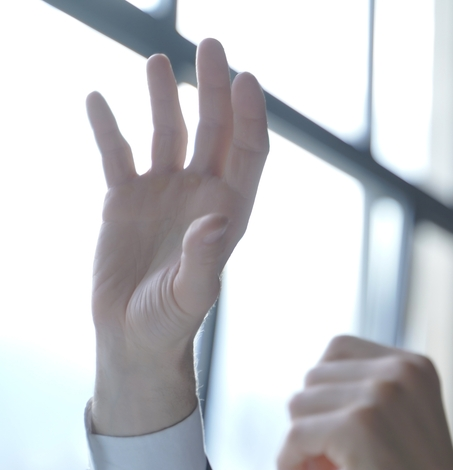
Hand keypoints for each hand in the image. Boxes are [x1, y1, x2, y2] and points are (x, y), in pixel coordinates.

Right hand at [88, 39, 267, 434]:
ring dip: (164, 97)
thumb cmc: (172, 323)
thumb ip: (204, 260)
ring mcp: (163, 194)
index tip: (245, 78)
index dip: (250, 116)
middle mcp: (200, 195)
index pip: (247, 152)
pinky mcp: (124, 201)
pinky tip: (99, 99)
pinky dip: (108, 128)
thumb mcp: (191, 296)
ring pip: (168, 133)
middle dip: (213, 88)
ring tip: (157, 60)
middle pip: (212, 130)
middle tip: (210, 44)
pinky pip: (117, 154)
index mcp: (228, 211)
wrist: (133, 338)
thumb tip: (217, 221)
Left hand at [278, 336, 452, 469]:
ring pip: (300, 405)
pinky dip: (290, 465)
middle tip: (328, 468)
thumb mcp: (402, 426)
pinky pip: (294, 437)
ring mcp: (379, 396)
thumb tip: (302, 398)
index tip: (334, 435)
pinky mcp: (356, 427)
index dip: (326, 394)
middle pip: (314, 378)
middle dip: (313, 422)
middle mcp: (399, 371)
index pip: (339, 350)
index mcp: (414, 366)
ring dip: (304, 447)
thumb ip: (368, 400)